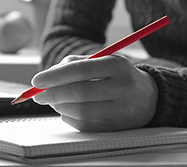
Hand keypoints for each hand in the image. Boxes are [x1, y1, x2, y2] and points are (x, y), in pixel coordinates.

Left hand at [32, 55, 157, 131]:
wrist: (148, 97)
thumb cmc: (117, 75)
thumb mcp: (102, 60)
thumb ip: (74, 63)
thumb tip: (47, 76)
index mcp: (117, 65)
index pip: (80, 70)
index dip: (55, 76)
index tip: (37, 80)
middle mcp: (121, 88)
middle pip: (80, 93)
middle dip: (52, 94)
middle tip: (38, 94)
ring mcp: (121, 110)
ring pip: (81, 112)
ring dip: (59, 106)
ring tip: (52, 100)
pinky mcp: (116, 127)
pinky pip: (86, 125)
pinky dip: (69, 118)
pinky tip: (65, 110)